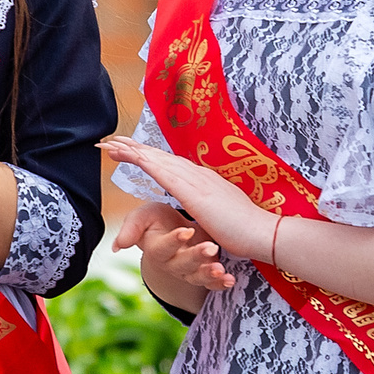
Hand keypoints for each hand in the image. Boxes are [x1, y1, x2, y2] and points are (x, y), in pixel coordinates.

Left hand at [98, 134, 269, 257]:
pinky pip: (163, 173)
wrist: (262, 232)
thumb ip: (208, 211)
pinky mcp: (194, 192)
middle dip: (134, 148)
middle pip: (159, 157)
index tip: (130, 152)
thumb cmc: (244, 230)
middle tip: (111, 142)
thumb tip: (202, 214)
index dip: (149, 157)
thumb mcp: (219, 217)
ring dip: (133, 151)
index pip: (170, 165)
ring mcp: (196, 181)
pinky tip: (131, 156)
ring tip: (111, 145)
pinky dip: (145, 162)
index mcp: (204, 181)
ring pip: (157, 160)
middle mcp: (198, 175)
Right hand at [112, 199, 239, 291]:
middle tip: (210, 247)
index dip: (174, 241)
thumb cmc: (156, 221)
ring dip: (209, 274)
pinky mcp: (203, 274)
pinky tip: (231, 279)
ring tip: (221, 269)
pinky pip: (212, 284)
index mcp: (157, 249)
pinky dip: (221, 284)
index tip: (186, 230)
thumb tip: (118, 246)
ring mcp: (188, 271)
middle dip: (196, 257)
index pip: (163, 247)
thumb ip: (131, 227)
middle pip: (183, 264)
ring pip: (197, 277)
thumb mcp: (144, 216)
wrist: (173, 230)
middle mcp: (172, 263)